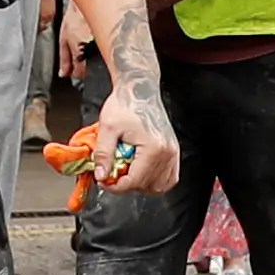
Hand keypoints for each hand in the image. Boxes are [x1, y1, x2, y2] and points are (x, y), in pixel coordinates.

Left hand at [87, 76, 180, 198]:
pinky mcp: (173, 150)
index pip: (135, 181)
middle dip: (126, 185)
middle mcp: (167, 152)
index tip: (104, 181)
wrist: (139, 89)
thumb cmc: (126, 104)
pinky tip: (141, 172)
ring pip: (159, 186)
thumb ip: (104, 154)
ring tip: (125, 172)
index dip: (116, 186)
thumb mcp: (108, 128)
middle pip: (147, 185)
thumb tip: (102, 176)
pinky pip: (169, 177)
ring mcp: (172, 152)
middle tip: (112, 175)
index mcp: (153, 148)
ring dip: (140, 184)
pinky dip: (155, 181)